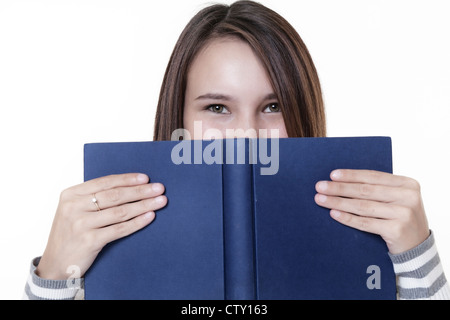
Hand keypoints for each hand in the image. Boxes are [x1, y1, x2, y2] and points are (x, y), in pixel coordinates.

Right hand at [36, 173, 166, 279]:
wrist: (55, 264)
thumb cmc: (70, 234)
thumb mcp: (74, 210)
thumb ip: (93, 197)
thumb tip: (129, 186)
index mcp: (71, 194)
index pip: (105, 182)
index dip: (127, 179)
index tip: (146, 178)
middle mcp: (74, 207)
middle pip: (115, 195)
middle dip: (140, 191)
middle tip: (159, 188)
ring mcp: (81, 224)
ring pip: (120, 211)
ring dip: (143, 205)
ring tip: (160, 201)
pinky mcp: (89, 241)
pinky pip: (119, 229)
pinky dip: (137, 222)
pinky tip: (149, 216)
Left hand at [314, 169, 429, 253]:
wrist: (417, 247)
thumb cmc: (400, 218)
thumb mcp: (395, 199)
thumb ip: (377, 189)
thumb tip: (340, 180)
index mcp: (407, 184)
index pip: (373, 176)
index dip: (351, 175)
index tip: (332, 175)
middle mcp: (408, 197)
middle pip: (365, 190)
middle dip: (339, 188)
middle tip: (320, 187)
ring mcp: (403, 214)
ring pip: (362, 206)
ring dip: (338, 202)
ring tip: (321, 199)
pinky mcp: (396, 230)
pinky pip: (365, 223)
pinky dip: (347, 218)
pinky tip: (333, 213)